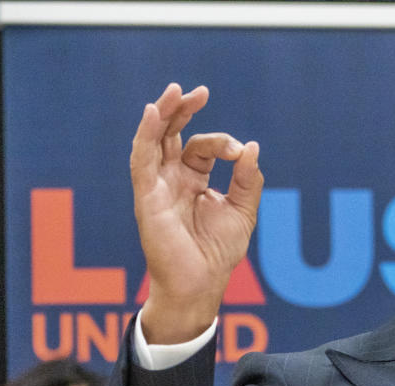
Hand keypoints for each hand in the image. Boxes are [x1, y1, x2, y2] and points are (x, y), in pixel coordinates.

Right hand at [131, 83, 263, 343]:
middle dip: (183, 110)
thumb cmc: (218, 253)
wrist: (201, 284)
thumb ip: (248, 180)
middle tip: (199, 92)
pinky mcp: (146, 198)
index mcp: (193, 181)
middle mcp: (172, 180)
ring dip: (163, 114)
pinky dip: (146, 136)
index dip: (222, 143)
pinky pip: (141, 161)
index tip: (240, 153)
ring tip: (175, 92)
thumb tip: (252, 147)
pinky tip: (153, 114)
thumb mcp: (243, 212)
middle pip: (171, 135)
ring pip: (153, 141)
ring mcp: (157, 187)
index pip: (202, 148)